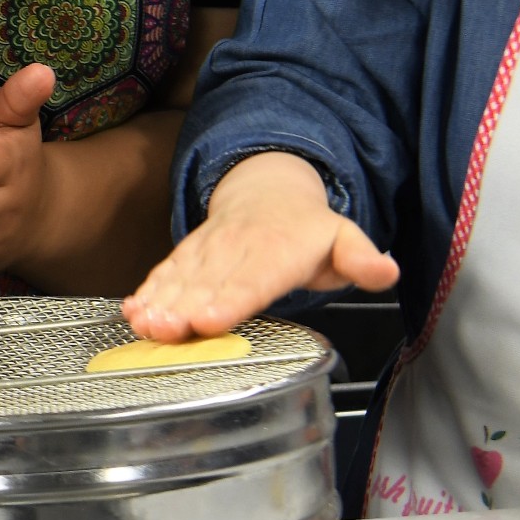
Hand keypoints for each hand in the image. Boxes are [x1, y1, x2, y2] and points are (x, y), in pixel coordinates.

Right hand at [119, 151, 397, 341]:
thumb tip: (386, 271)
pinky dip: (148, 291)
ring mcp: (209, 251)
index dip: (230, 299)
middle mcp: (238, 248)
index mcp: (278, 250)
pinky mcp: (188, 256)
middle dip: (184, 308)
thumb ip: (361, 259)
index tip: (210, 318)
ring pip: (182, 279)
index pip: (253, 279)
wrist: (266, 190)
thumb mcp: (343, 237)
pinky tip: (133, 312)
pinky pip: (166, 272)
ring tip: (143, 323)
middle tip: (165, 330)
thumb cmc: (305, 229)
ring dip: (160, 302)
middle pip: (209, 283)